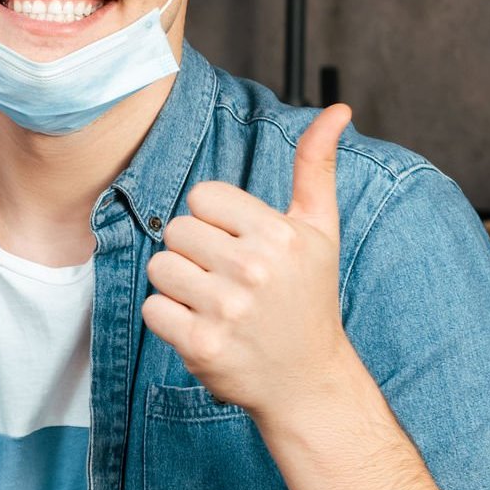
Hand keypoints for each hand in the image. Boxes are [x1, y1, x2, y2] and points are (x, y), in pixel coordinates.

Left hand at [141, 104, 354, 412]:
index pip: (202, 196)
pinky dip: (169, 320)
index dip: (214, 221)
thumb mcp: (319, 230)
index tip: (240, 246)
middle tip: (228, 280)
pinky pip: (152, 309)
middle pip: (176, 231)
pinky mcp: (201, 345)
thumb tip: (336, 109)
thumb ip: (316, 167)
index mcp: (280, 234)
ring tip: (217, 304)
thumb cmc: (307, 297)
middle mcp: (254, 269)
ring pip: (160, 268)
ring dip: (179, 286)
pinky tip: (205, 328)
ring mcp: (227, 309)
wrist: (308, 379)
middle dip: (194, 254)